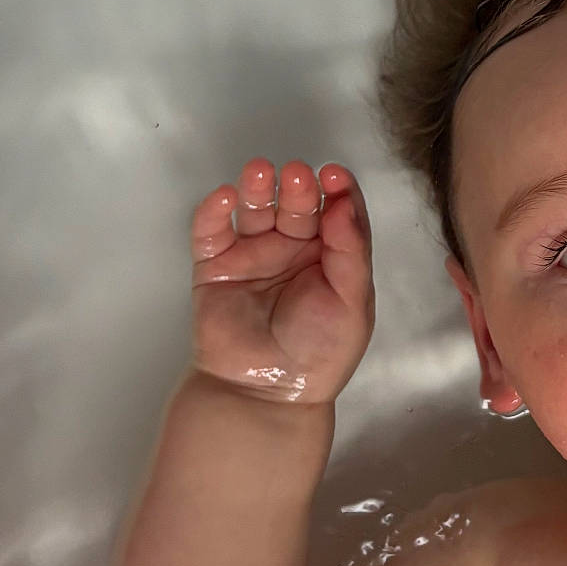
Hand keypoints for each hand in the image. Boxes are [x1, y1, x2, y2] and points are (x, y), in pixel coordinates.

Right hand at [188, 158, 374, 405]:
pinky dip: (214, 210)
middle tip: (298, 176)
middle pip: (298, 206)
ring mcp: (253, 256)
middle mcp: (294, 251)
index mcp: (333, 258)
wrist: (266, 393)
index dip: (338, 191)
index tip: (335, 175)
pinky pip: (212, 232)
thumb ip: (352, 252)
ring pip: (256, 210)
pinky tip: (227, 198)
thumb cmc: (319, 352)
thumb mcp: (354, 303)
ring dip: (258, 187)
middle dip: (299, 188)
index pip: (338, 213)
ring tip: (261, 172)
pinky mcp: (216, 267)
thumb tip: (343, 204)